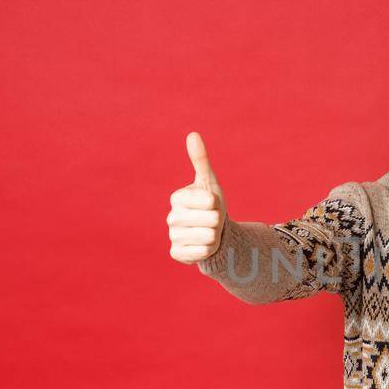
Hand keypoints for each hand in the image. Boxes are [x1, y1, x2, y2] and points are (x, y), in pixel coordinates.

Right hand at [167, 132, 227, 263]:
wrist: (211, 232)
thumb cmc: (210, 204)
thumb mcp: (209, 182)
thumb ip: (200, 160)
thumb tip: (193, 134)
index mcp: (177, 197)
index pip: (210, 201)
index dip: (216, 204)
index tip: (210, 204)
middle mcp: (171, 217)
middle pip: (211, 220)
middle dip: (217, 220)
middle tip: (210, 219)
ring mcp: (173, 236)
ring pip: (209, 237)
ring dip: (214, 236)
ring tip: (207, 232)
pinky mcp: (176, 254)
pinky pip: (202, 252)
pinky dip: (208, 250)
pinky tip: (201, 245)